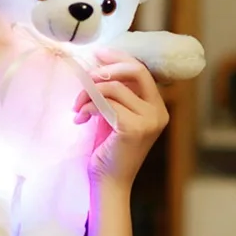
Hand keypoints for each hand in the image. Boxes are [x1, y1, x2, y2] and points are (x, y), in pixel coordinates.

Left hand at [73, 48, 168, 187]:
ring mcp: (149, 120)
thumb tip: (96, 66)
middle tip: (85, 78)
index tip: (97, 53)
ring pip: (113, 87)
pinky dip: (87, 108)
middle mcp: (158, 112)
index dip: (119, 58)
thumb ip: (112, 94)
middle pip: (135, 71)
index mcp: (156, 107)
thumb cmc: (106, 150)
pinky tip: (79, 120)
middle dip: (106, 69)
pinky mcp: (134, 128)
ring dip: (87, 94)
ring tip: (76, 108)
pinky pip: (104, 104)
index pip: (141, 70)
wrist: (107, 182)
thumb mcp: (112, 116)